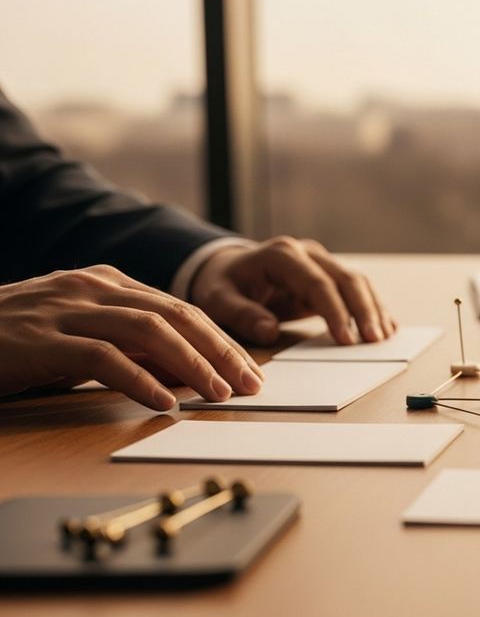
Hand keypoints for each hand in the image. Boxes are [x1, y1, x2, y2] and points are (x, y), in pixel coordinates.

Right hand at [0, 265, 263, 409]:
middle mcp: (92, 287)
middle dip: (221, 351)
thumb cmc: (17, 341)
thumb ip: (130, 344)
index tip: (250, 370)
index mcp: (107, 282)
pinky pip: (103, 356)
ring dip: (192, 364)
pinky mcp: (42, 339)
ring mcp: (66, 310)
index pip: (181, 308)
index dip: (221, 340)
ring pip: (148, 330)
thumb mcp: (81, 335)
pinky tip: (164, 401)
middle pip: (176, 315)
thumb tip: (187, 371)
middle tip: (252, 384)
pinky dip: (140, 379)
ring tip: (219, 393)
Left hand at [190, 236, 395, 345]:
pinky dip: (372, 308)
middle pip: (346, 278)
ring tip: (384, 337)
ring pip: (357, 282)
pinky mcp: (328, 276)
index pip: (317, 282)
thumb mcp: (218, 300)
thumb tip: (269, 330)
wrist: (227, 269)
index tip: (346, 339)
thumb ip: (241, 313)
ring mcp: (320, 262)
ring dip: (373, 309)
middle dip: (364, 310)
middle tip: (374, 340)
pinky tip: (386, 327)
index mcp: (282, 255)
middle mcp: (307, 253)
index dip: (335, 311)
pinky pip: (356, 289)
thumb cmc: (222, 285)